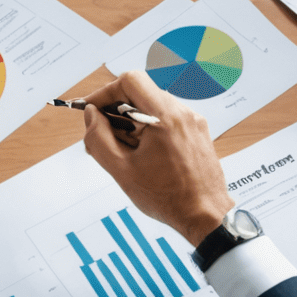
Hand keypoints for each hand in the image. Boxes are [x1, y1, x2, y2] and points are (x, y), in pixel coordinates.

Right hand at [80, 70, 230, 246]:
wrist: (206, 216)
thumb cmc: (168, 198)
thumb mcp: (122, 170)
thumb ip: (99, 138)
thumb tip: (91, 115)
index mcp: (165, 117)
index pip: (131, 81)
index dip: (106, 92)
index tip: (93, 108)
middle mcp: (182, 113)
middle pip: (141, 93)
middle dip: (117, 110)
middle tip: (103, 134)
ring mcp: (193, 121)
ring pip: (153, 106)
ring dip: (133, 121)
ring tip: (125, 151)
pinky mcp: (197, 131)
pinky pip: (167, 118)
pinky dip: (150, 128)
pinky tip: (144, 154)